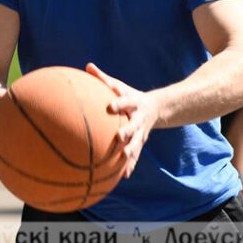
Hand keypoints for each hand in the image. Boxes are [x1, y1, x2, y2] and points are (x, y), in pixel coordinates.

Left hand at [87, 62, 158, 178]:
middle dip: (128, 132)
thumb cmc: (127, 95)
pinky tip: (124, 176)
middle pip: (133, 126)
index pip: (126, 101)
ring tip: (122, 159)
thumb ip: (103, 78)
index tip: (110, 106)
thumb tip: (88, 65)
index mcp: (133, 103)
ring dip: (130, 152)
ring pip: (136, 143)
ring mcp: (141, 132)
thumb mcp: (118, 85)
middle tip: (119, 137)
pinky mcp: (140, 143)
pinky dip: (130, 165)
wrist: (154, 108)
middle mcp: (138, 119)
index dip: (119, 103)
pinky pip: (135, 155)